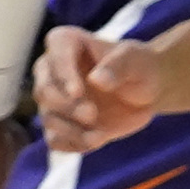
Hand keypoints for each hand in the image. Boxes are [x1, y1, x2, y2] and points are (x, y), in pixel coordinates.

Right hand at [33, 27, 166, 155]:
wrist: (145, 91)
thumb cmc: (138, 66)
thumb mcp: (134, 60)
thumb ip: (117, 66)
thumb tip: (96, 80)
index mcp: (66, 44)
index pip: (55, 54)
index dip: (63, 74)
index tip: (77, 92)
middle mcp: (52, 71)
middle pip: (44, 90)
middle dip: (66, 106)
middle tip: (92, 114)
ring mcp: (55, 100)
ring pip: (48, 118)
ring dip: (70, 130)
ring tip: (98, 137)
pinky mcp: (62, 125)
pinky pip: (55, 140)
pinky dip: (72, 144)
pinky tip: (94, 142)